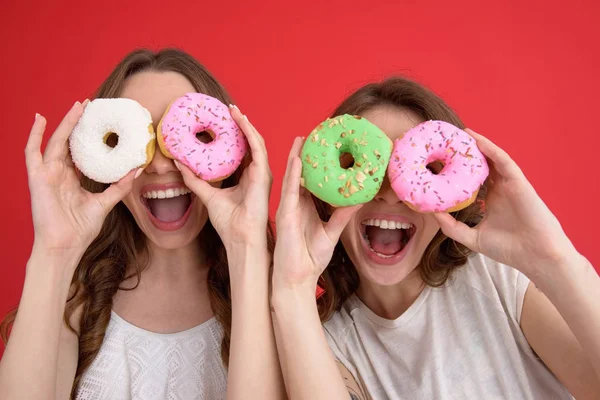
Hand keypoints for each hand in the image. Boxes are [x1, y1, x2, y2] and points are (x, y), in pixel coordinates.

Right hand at [26, 101, 135, 255]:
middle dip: (79, 122)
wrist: (65, 246)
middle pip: (69, 141)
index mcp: (72, 179)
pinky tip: (40, 118)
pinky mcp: (37, 177)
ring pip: (56, 141)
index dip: (88, 135)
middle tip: (91, 104)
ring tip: (78, 106)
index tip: (101, 120)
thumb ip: (119, 186)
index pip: (80, 151)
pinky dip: (34, 134)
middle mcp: (59, 173)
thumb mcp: (105, 203)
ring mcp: (47, 174)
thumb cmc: (81, 229)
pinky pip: (32, 151)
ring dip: (66, 122)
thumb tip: (137, 169)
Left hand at [176, 105, 271, 248]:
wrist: (240, 237)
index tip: (222, 120)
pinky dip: (249, 132)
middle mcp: (256, 172)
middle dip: (240, 124)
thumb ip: (195, 180)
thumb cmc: (229, 221)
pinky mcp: (263, 173)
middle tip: (228, 109)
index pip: (241, 150)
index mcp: (246, 177)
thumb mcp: (208, 195)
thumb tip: (179, 164)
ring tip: (234, 110)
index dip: (234, 134)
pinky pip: (257, 147)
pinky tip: (241, 120)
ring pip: (255, 141)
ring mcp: (262, 172)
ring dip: (245, 124)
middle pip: (249, 142)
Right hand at [273, 137, 360, 288]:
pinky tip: (297, 161)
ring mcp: (288, 209)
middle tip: (310, 134)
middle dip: (303, 155)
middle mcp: (294, 205)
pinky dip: (293, 176)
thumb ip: (343, 215)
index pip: (309, 181)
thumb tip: (360, 199)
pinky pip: (289, 192)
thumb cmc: (311, 258)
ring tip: (301, 139)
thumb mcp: (332, 232)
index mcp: (304, 207)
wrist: (298, 279)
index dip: (314, 164)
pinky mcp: (285, 216)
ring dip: (295, 158)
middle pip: (298, 175)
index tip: (323, 147)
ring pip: (292, 179)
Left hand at [433, 128, 577, 275]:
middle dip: (466, 152)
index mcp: (490, 199)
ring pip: (492, 158)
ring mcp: (509, 184)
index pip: (471, 179)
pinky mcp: (518, 181)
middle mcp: (499, 188)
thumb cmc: (508, 248)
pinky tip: (477, 139)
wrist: (535, 256)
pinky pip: (503, 161)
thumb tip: (431, 213)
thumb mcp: (472, 238)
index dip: (456, 169)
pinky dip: (491, 149)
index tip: (437, 160)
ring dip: (477, 144)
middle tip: (446, 139)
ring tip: (459, 132)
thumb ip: (452, 227)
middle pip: (481, 164)